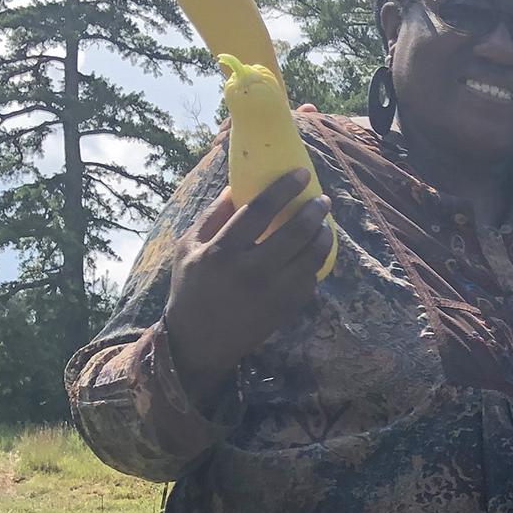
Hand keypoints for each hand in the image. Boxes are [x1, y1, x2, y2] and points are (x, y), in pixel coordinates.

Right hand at [163, 169, 333, 403]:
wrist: (201, 340)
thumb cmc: (192, 286)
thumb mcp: (188, 246)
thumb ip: (213, 215)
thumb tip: (238, 184)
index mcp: (222, 251)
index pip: (260, 210)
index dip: (284, 188)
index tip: (302, 172)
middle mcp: (251, 271)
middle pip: (295, 231)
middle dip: (314, 210)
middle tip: (322, 199)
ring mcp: (273, 292)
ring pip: (311, 256)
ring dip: (324, 234)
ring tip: (325, 223)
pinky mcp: (287, 307)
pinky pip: (311, 277)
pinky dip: (317, 260)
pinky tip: (315, 249)